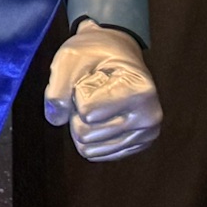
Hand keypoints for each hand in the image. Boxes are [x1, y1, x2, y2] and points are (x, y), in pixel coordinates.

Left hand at [45, 21, 161, 161]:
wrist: (116, 53)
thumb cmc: (93, 53)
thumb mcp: (68, 60)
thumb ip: (57, 89)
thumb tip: (56, 120)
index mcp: (141, 92)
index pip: (86, 112)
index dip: (79, 93)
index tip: (93, 77)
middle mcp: (150, 117)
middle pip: (85, 133)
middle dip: (78, 111)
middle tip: (92, 90)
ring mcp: (146, 135)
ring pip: (88, 147)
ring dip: (83, 124)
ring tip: (98, 101)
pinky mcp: (136, 146)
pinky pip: (96, 154)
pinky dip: (91, 135)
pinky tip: (104, 114)